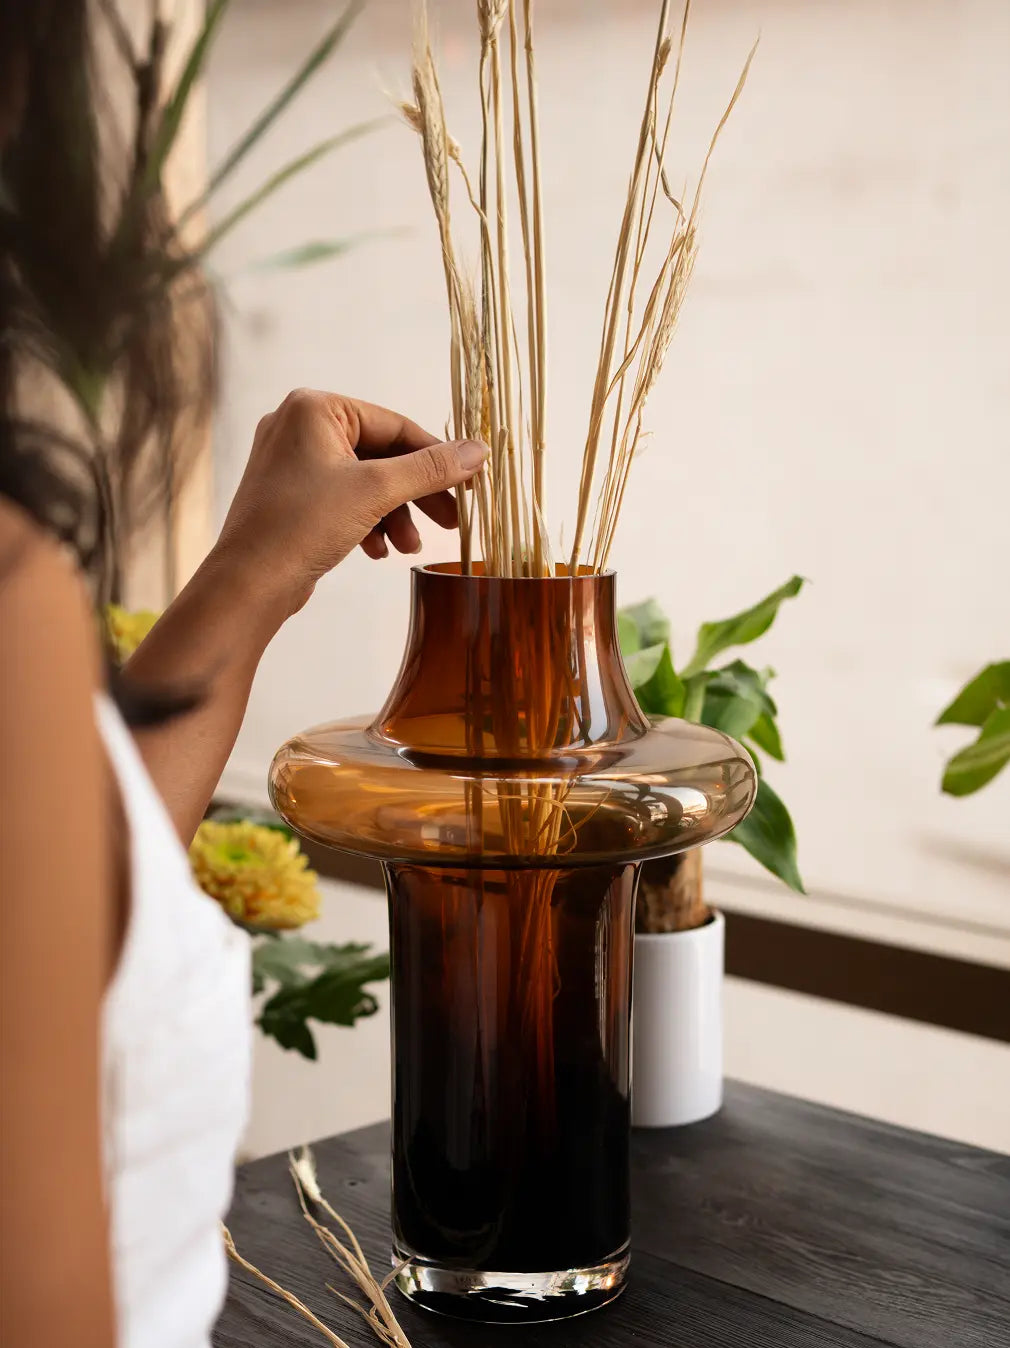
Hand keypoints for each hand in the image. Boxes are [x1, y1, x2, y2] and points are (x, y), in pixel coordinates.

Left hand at [214, 389, 487, 612]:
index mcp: (315, 408)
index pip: (395, 426)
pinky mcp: (291, 496)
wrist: (248, 584)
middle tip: (450, 522)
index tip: (469, 485)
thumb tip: (478, 451)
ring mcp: (292, 462)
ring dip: (394, 514)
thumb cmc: (301, 527)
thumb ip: (430, 469)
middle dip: (416, 494)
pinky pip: (344, 499)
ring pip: (365, 482)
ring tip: (408, 547)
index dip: (437, 458)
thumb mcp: (376, 492)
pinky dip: (368, 522)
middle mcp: (299, 426)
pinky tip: (378, 551)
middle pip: (382, 455)